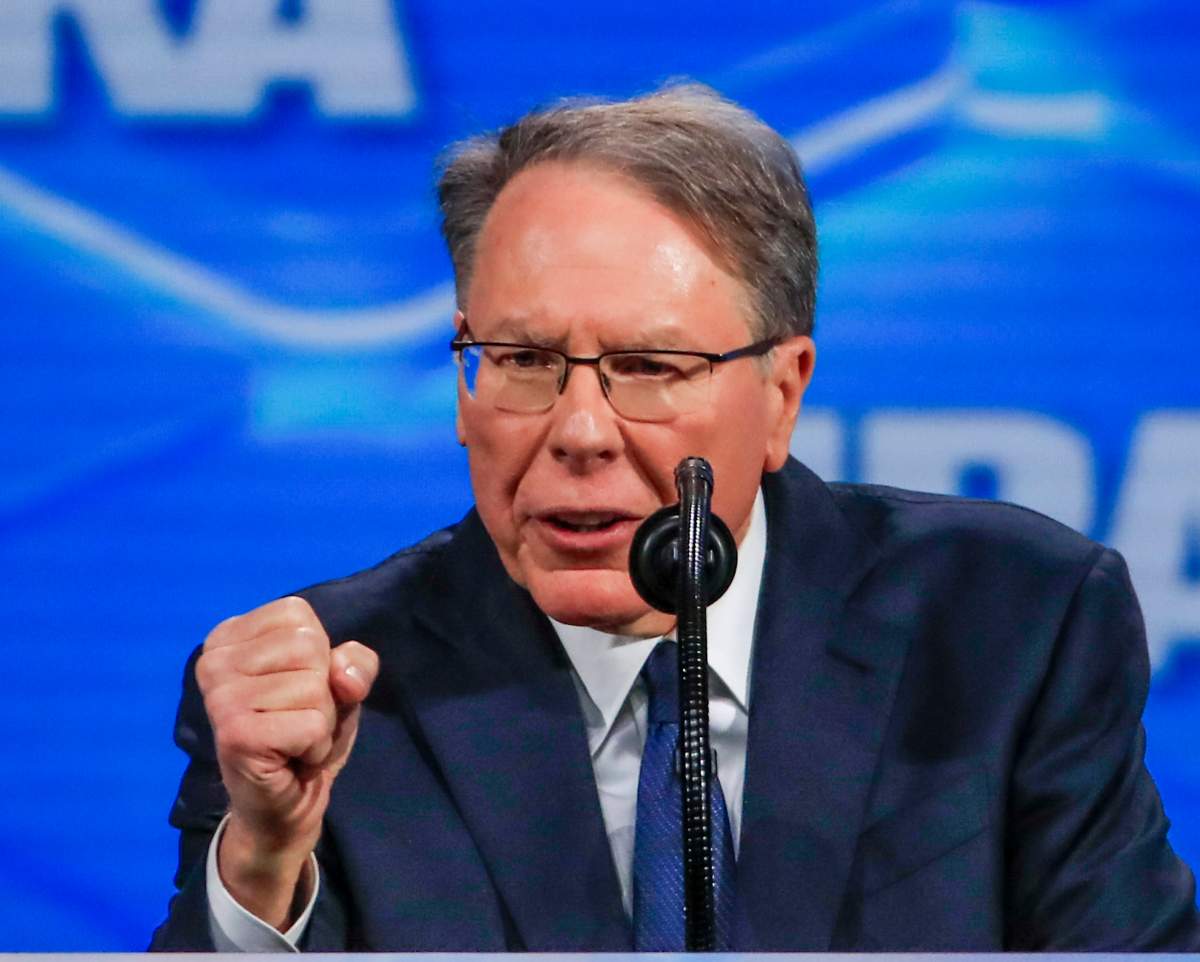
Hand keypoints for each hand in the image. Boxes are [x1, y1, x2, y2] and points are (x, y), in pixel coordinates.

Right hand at [196, 596, 378, 928]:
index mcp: (229, 636)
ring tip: (291, 739)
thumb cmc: (304, 733)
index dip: (316, 656)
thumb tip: (344, 674)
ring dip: (320, 722)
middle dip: (321, 691)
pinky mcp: (236, 733)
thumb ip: (355, 662)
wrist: (285, 804)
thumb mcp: (341, 683)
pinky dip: (316, 746)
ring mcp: (220, 697)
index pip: (298, 615)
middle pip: (310, 648)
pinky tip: (290, 758)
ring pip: (315, 687)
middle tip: (293, 720)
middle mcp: (214, 660)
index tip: (293, 689)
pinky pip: (312, 724)